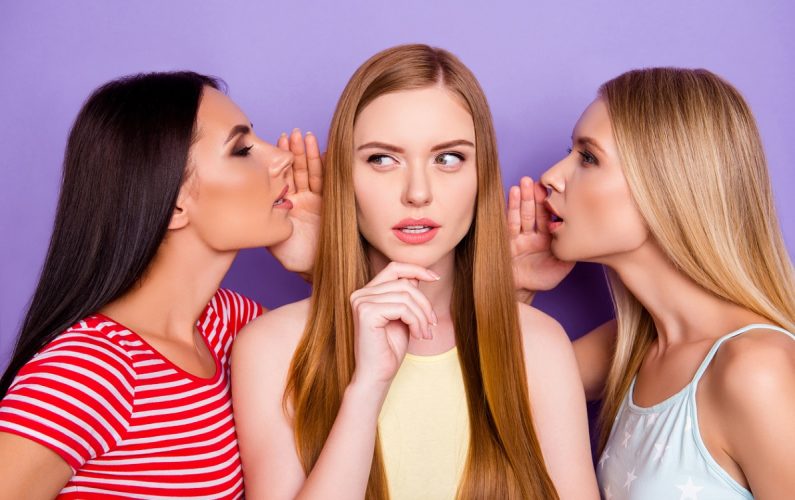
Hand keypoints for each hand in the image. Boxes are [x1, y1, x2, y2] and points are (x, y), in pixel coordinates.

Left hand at [268, 129, 322, 276]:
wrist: (317, 266)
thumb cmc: (294, 256)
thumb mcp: (272, 237)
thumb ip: (266, 221)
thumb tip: (253, 206)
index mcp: (284, 203)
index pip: (281, 176)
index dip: (280, 159)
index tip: (277, 142)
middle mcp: (299, 198)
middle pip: (297, 169)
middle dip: (294, 151)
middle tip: (292, 134)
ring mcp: (315, 199)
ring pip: (312, 172)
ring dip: (309, 154)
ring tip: (307, 137)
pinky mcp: (329, 203)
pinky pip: (328, 182)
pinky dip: (328, 167)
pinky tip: (327, 152)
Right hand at [349, 262, 439, 388]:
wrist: (377, 376)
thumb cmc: (389, 349)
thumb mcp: (402, 317)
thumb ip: (406, 296)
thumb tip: (418, 275)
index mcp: (367, 293)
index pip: (394, 268)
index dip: (416, 269)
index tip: (436, 277)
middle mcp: (360, 294)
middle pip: (405, 284)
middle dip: (424, 304)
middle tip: (432, 325)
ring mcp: (361, 302)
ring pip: (406, 296)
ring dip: (423, 316)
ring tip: (426, 333)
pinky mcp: (366, 313)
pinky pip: (403, 308)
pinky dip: (416, 321)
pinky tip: (418, 335)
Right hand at [508, 176, 574, 302]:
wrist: (520, 291)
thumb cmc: (540, 280)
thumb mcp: (561, 268)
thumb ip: (569, 253)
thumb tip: (583, 240)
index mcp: (549, 237)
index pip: (551, 217)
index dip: (552, 204)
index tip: (554, 189)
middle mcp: (535, 233)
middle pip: (536, 211)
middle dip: (536, 195)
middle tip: (536, 181)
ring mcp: (521, 234)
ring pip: (523, 213)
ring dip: (523, 197)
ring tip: (524, 183)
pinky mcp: (508, 238)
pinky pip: (510, 221)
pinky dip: (511, 207)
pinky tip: (512, 193)